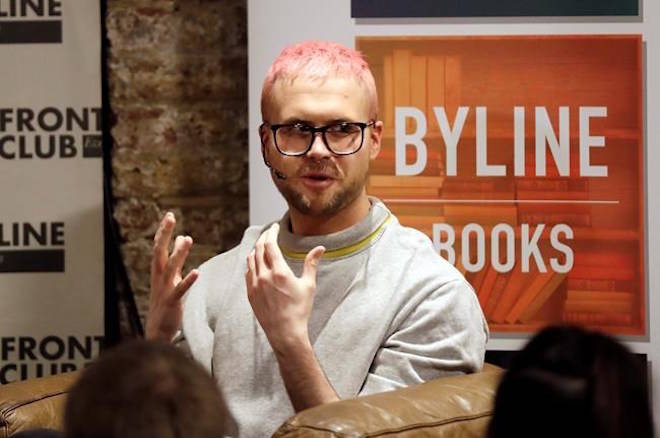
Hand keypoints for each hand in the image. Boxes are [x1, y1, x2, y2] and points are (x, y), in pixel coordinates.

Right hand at [145, 212, 198, 340]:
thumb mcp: (170, 277)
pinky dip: (187, 281)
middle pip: (159, 252)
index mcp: (159, 271)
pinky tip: (197, 272)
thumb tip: (183, 237)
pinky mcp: (172, 303)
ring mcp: (164, 290)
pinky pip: (180, 290)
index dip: (164, 232)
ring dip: (178, 254)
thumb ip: (176, 259)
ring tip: (188, 239)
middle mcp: (159, 278)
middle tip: (170, 218)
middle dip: (164, 235)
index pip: (159, 248)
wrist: (157, 330)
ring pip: (170, 268)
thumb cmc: (165, 302)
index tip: (169, 215)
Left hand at [245, 223, 324, 353]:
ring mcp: (255, 285)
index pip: (270, 244)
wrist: (285, 332)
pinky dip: (251, 263)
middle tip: (270, 232)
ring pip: (250, 259)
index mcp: (279, 272)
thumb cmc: (300, 310)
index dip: (271, 232)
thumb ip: (311, 264)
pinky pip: (248, 272)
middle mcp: (264, 276)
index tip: (275, 227)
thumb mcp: (308, 286)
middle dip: (264, 237)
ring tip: (262, 245)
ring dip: (256, 249)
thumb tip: (320, 248)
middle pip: (258, 249)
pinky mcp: (250, 293)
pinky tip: (256, 263)